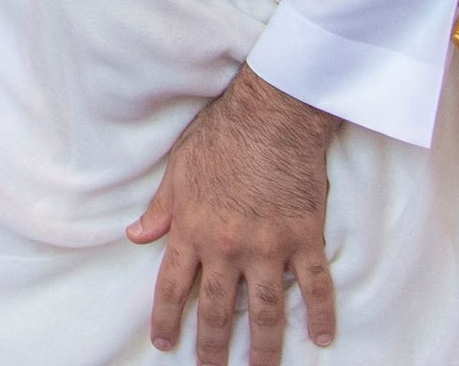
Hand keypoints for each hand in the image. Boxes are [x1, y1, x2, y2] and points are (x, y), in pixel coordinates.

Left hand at [128, 65, 339, 364]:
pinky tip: (321, 338)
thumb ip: (160, 209)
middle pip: (218, 308)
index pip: (172, 286)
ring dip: (264, 347)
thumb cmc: (220, 137)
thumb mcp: (178, 171)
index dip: (166, 318)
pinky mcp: (305, 239)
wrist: (272, 116)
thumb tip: (137, 236)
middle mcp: (228, 245)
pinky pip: (315, 287)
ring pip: (267, 310)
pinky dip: (320, 314)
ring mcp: (270, 246)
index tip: (165, 341)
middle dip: (212, 345)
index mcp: (192, 229)